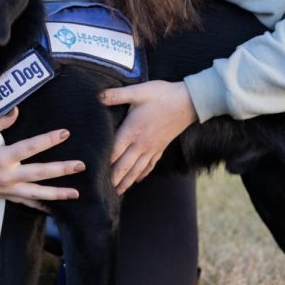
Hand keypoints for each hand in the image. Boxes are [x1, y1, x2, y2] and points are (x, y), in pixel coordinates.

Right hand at [0, 107, 82, 211]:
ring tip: (76, 193)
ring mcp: (8, 189)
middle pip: (39, 173)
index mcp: (0, 157)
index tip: (65, 133)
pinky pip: (28, 203)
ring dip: (57, 194)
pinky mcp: (7, 197)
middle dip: (61, 170)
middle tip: (80, 165)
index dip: (48, 140)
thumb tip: (16, 110)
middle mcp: (7, 176)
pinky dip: (42, 205)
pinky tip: (57, 207)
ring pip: (37, 193)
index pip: (29, 147)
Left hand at [100, 80, 196, 194]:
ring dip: (127, 182)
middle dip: (114, 179)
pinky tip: (138, 180)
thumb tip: (97, 96)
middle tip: (104, 191)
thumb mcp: (138, 91)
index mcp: (132, 131)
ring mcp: (152, 148)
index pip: (115, 152)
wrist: (189, 102)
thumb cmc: (163, 95)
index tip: (95, 173)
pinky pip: (150, 165)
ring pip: (137, 169)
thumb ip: (117, 95)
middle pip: (124, 166)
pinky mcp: (161, 147)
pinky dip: (143, 174)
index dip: (104, 164)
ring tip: (118, 192)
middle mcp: (141, 143)